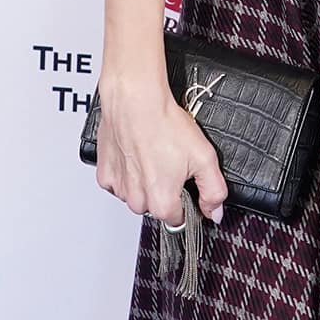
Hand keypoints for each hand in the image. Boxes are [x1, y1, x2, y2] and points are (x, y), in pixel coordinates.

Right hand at [95, 79, 227, 226]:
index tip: (186, 182)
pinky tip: (136, 153)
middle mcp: (137, 201)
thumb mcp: (205, 157)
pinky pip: (119, 182)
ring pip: (136, 195)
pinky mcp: (105, 174)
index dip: (187, 200)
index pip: (178, 218)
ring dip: (145, 181)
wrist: (135, 100)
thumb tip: (215, 212)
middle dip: (165, 189)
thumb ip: (213, 190)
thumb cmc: (165, 124)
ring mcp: (119, 188)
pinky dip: (127, 171)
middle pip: (156, 207)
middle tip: (171, 161)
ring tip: (153, 153)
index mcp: (161, 202)